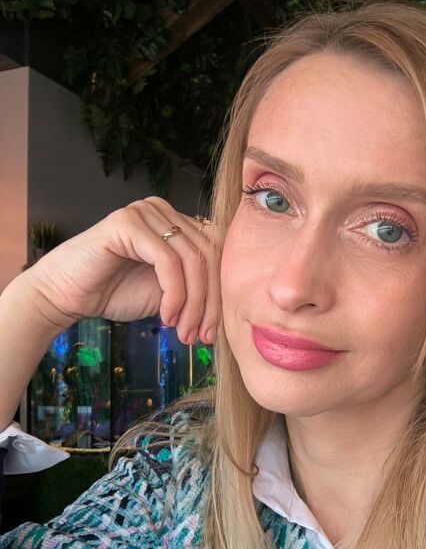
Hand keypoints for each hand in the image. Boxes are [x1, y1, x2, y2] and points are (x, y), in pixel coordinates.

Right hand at [22, 197, 220, 344]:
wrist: (67, 295)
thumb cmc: (115, 293)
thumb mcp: (170, 294)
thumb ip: (198, 291)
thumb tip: (234, 310)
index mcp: (178, 223)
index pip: (218, 253)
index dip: (221, 295)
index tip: (213, 334)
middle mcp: (165, 211)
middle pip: (210, 255)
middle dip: (210, 303)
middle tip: (202, 337)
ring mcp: (146, 212)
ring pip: (192, 260)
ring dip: (192, 304)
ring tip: (183, 331)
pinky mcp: (127, 222)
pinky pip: (167, 260)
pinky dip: (173, 294)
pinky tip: (165, 317)